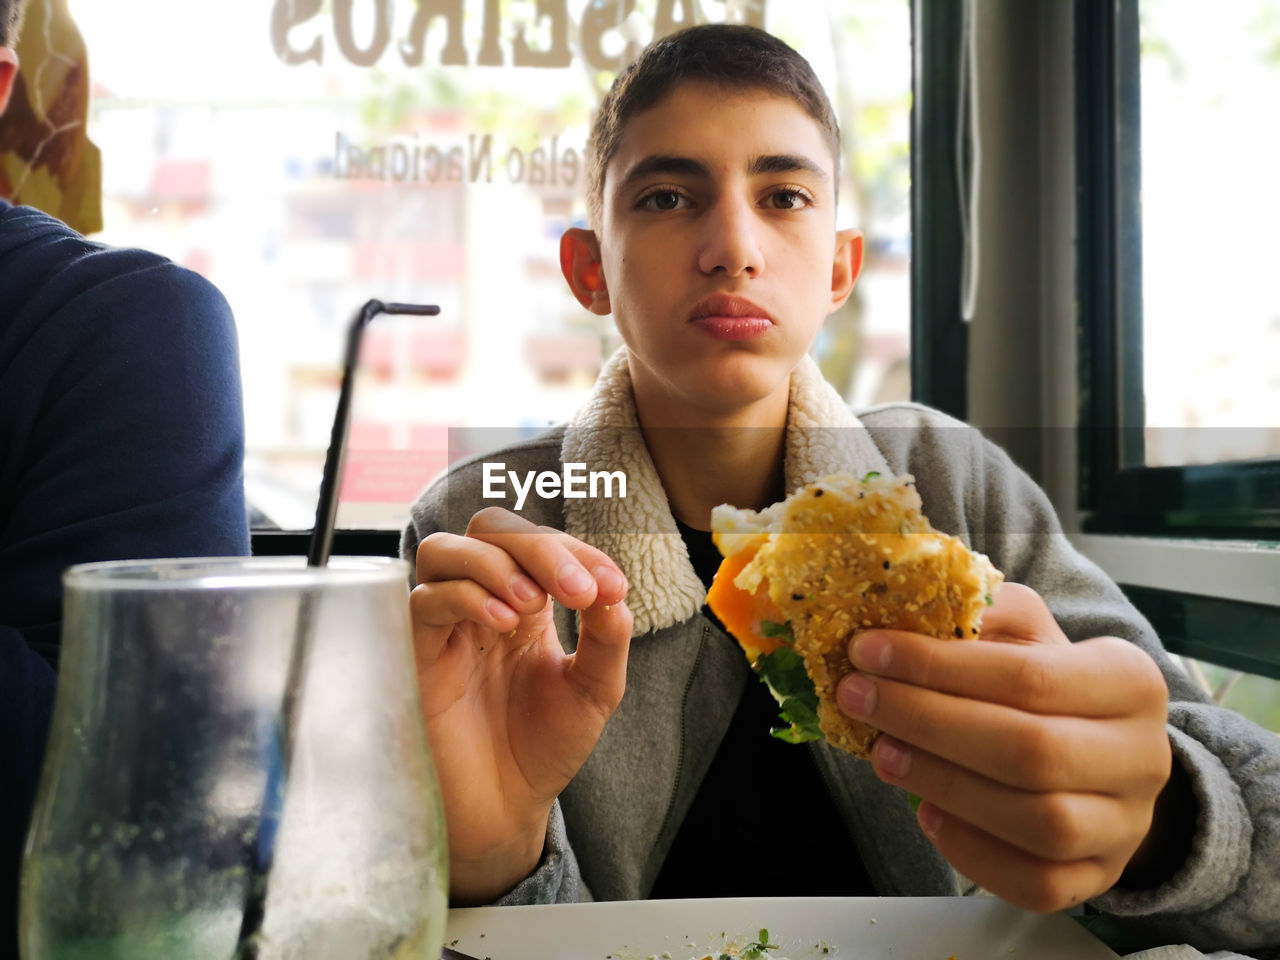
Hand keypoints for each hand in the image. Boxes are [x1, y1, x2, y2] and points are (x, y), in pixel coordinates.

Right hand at [410, 507, 632, 902]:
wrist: (506, 808)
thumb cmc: (544, 747)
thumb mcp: (596, 689)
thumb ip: (608, 637)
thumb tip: (615, 589)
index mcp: (527, 600)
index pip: (541, 542)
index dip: (579, 551)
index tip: (612, 586)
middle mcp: (481, 601)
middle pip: (491, 528)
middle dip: (540, 546)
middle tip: (577, 590)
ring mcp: (446, 624)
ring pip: (444, 548)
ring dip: (495, 563)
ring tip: (534, 604)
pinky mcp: (417, 653)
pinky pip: (424, 599)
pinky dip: (466, 596)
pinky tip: (504, 624)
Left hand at [836, 582, 1171, 910]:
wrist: (1106, 757)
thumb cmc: (1051, 686)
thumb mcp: (1028, 635)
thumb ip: (982, 616)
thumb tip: (907, 600)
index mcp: (1128, 680)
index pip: (1027, 676)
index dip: (937, 666)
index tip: (867, 651)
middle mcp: (1141, 756)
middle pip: (1030, 750)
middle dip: (928, 723)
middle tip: (859, 699)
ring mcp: (1125, 825)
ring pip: (1038, 821)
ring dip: (944, 784)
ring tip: (883, 753)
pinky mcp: (1098, 877)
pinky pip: (1036, 881)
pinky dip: (972, 851)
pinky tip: (928, 813)